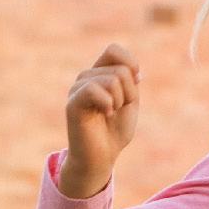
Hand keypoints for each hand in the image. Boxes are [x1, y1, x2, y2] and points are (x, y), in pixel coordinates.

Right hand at [59, 42, 140, 196]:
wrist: (101, 158)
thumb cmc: (114, 132)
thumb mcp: (130, 103)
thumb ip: (131, 82)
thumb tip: (133, 68)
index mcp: (99, 74)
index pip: (114, 50)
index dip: (130, 63)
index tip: (135, 84)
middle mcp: (85, 77)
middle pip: (120, 69)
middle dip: (129, 93)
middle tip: (118, 110)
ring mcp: (77, 88)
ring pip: (112, 80)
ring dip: (120, 100)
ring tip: (110, 114)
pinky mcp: (73, 103)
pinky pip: (94, 89)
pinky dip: (108, 103)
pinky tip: (105, 113)